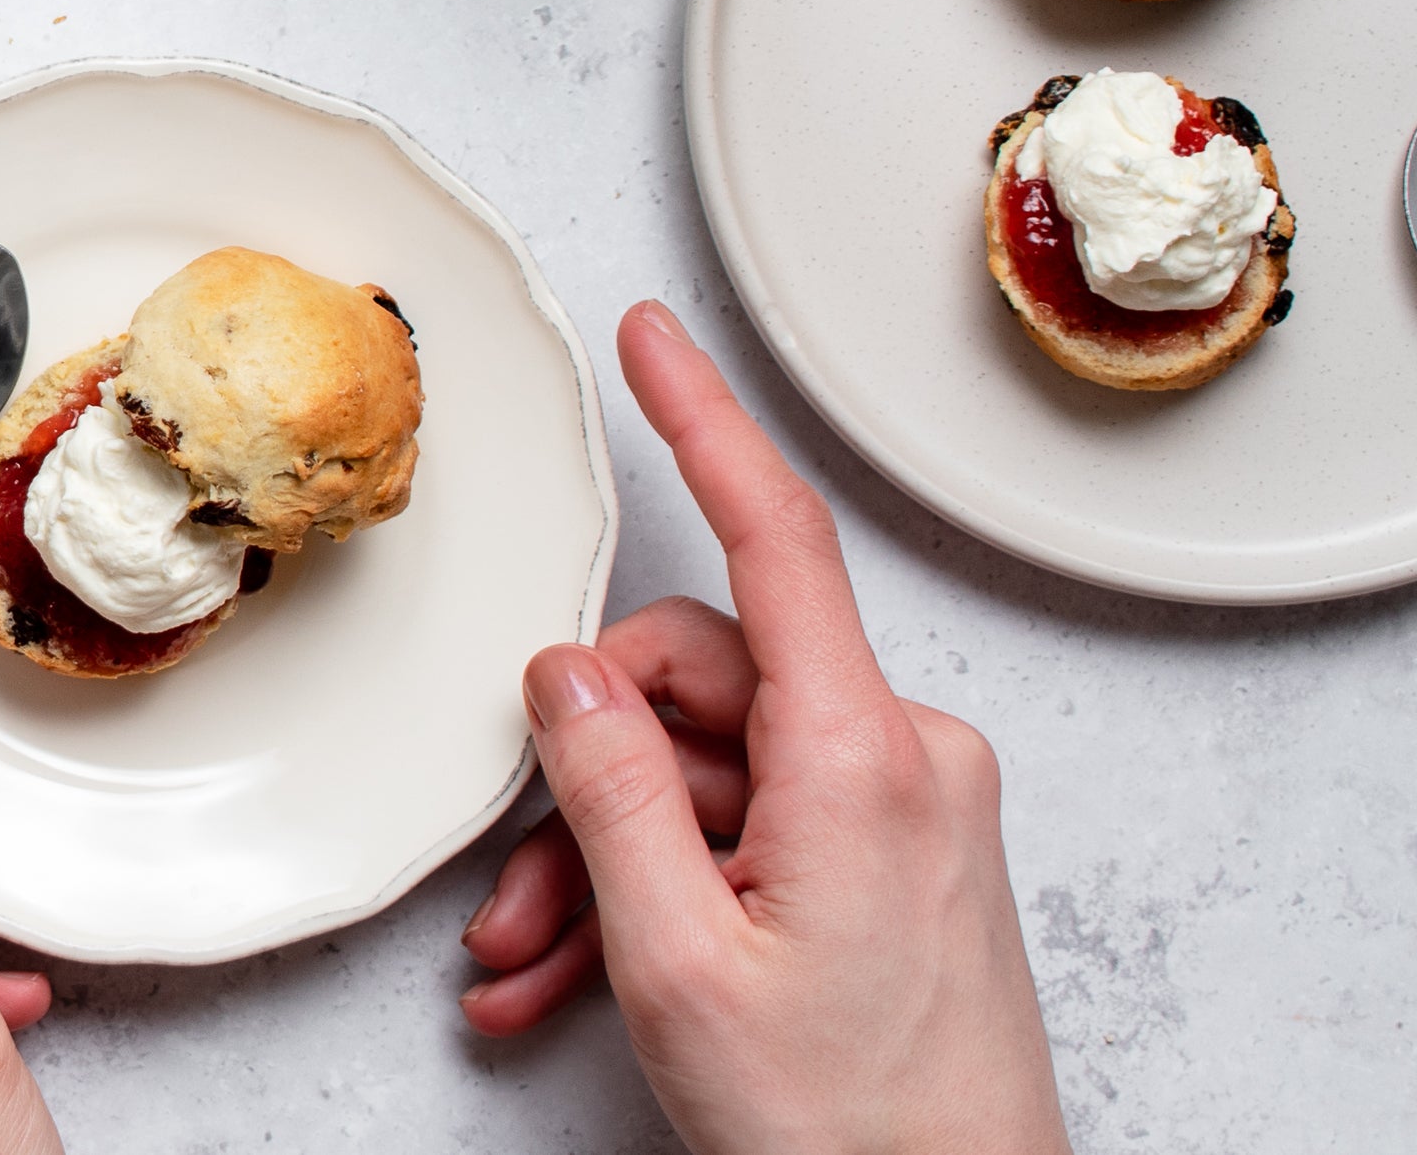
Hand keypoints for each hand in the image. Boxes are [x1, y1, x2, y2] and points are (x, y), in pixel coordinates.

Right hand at [458, 302, 1070, 1152]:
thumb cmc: (845, 1128)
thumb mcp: (682, 960)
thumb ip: (612, 794)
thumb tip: (565, 673)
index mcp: (864, 759)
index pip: (777, 541)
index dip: (706, 424)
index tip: (656, 340)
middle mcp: (898, 761)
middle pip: (698, 688)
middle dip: (585, 781)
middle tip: (517, 897)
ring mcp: (897, 812)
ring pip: (703, 773)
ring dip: (603, 863)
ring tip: (536, 968)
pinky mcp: (887, 858)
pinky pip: (745, 828)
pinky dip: (659, 890)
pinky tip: (583, 977)